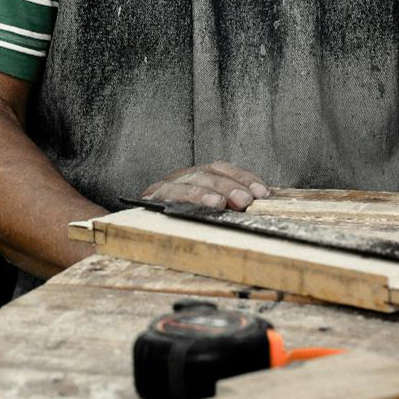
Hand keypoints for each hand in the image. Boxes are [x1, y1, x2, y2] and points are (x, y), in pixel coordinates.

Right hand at [141, 161, 270, 210]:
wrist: (134, 229)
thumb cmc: (175, 220)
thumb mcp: (202, 212)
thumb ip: (226, 207)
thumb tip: (255, 207)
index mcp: (196, 176)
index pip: (222, 169)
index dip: (243, 177)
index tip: (263, 192)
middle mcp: (182, 176)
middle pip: (210, 172)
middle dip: (232, 184)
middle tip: (248, 200)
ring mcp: (166, 185)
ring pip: (192, 180)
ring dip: (212, 189)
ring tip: (225, 202)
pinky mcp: (152, 197)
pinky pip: (171, 194)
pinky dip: (192, 197)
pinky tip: (208, 205)